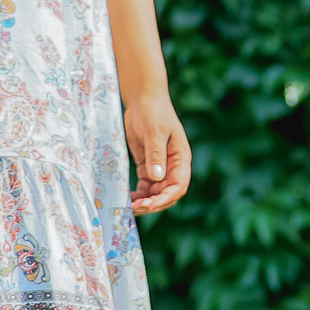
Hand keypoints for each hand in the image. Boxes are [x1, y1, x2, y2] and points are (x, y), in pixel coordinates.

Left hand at [123, 92, 190, 213]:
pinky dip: (138, 193)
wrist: (144, 100)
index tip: (149, 204)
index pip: (179, 185)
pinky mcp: (146, 165)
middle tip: (135, 208)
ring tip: (129, 206)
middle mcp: (172, 166)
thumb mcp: (155, 132)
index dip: (166, 198)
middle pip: (167, 193)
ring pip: (155, 192)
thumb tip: (157, 178)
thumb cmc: (153, 112)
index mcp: (181, 158)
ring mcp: (160, 166)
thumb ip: (156, 155)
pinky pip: (145, 185)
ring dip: (144, 201)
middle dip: (153, 203)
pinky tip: (127, 197)